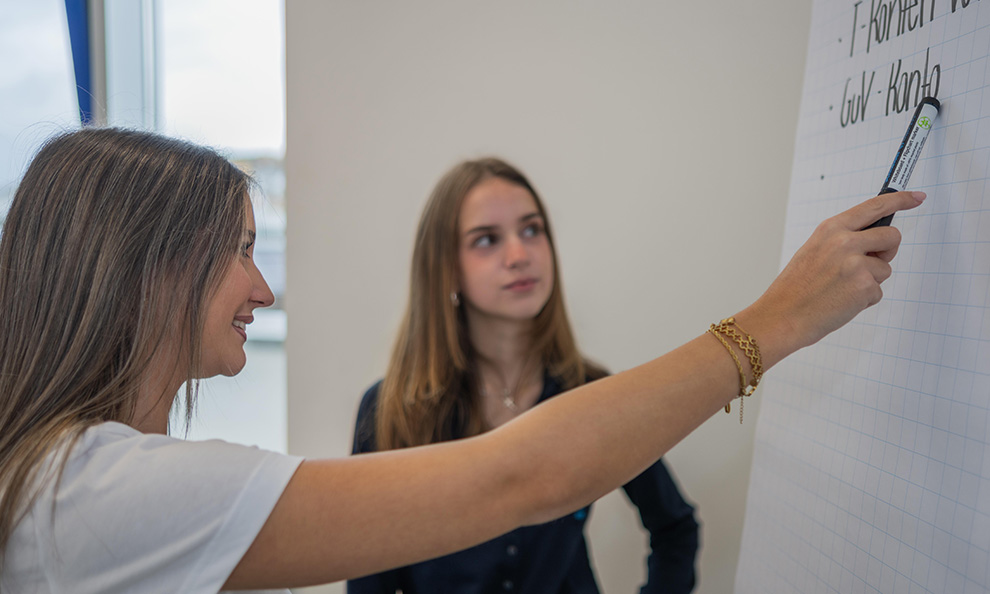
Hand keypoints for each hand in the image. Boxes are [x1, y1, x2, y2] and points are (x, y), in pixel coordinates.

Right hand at [744, 191, 926, 364]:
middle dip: (887, 251)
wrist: (782, 316)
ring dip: (871, 280)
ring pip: (885, 268)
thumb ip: (843, 240)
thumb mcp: (814, 251)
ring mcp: (856, 264)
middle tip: (867, 264)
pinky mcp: (864, 286)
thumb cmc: (796, 288)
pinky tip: (842, 301)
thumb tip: (874, 239)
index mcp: (831, 228)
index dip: (900, 200)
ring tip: (842, 288)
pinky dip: (864, 299)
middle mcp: (844, 241)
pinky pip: (878, 291)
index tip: (916, 197)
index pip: (874, 206)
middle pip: (892, 236)